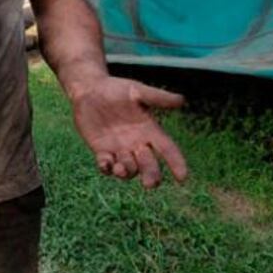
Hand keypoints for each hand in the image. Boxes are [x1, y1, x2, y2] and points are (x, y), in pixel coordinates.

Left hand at [72, 76, 186, 187]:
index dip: (176, 163)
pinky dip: (106, 168)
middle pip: (149, 166)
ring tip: (121, 168)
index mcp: (149, 130)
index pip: (168, 149)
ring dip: (127, 172)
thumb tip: (182, 100)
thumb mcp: (137, 91)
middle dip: (151, 176)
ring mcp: (119, 149)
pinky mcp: (101, 151)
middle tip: (149, 183)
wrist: (89, 89)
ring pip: (128, 170)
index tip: (182, 178)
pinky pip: (106, 166)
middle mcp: (137, 144)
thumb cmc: (116, 88)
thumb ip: (158, 97)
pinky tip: (105, 163)